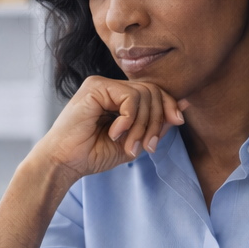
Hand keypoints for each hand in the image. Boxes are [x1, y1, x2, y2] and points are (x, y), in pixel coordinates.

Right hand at [31, 75, 186, 181]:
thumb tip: (184, 106)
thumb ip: (156, 124)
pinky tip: (115, 133)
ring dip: (143, 125)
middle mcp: (111, 88)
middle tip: (147, 147)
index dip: (168, 109)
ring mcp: (102, 85)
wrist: (64, 163)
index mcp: (119, 98)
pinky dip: (129, 119)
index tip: (170, 130)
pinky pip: (130, 98)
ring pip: (145, 95)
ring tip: (129, 145)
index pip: (155, 93)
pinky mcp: (95, 87)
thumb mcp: (134, 141)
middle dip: (156, 122)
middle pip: (154, 92)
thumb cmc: (92, 154)